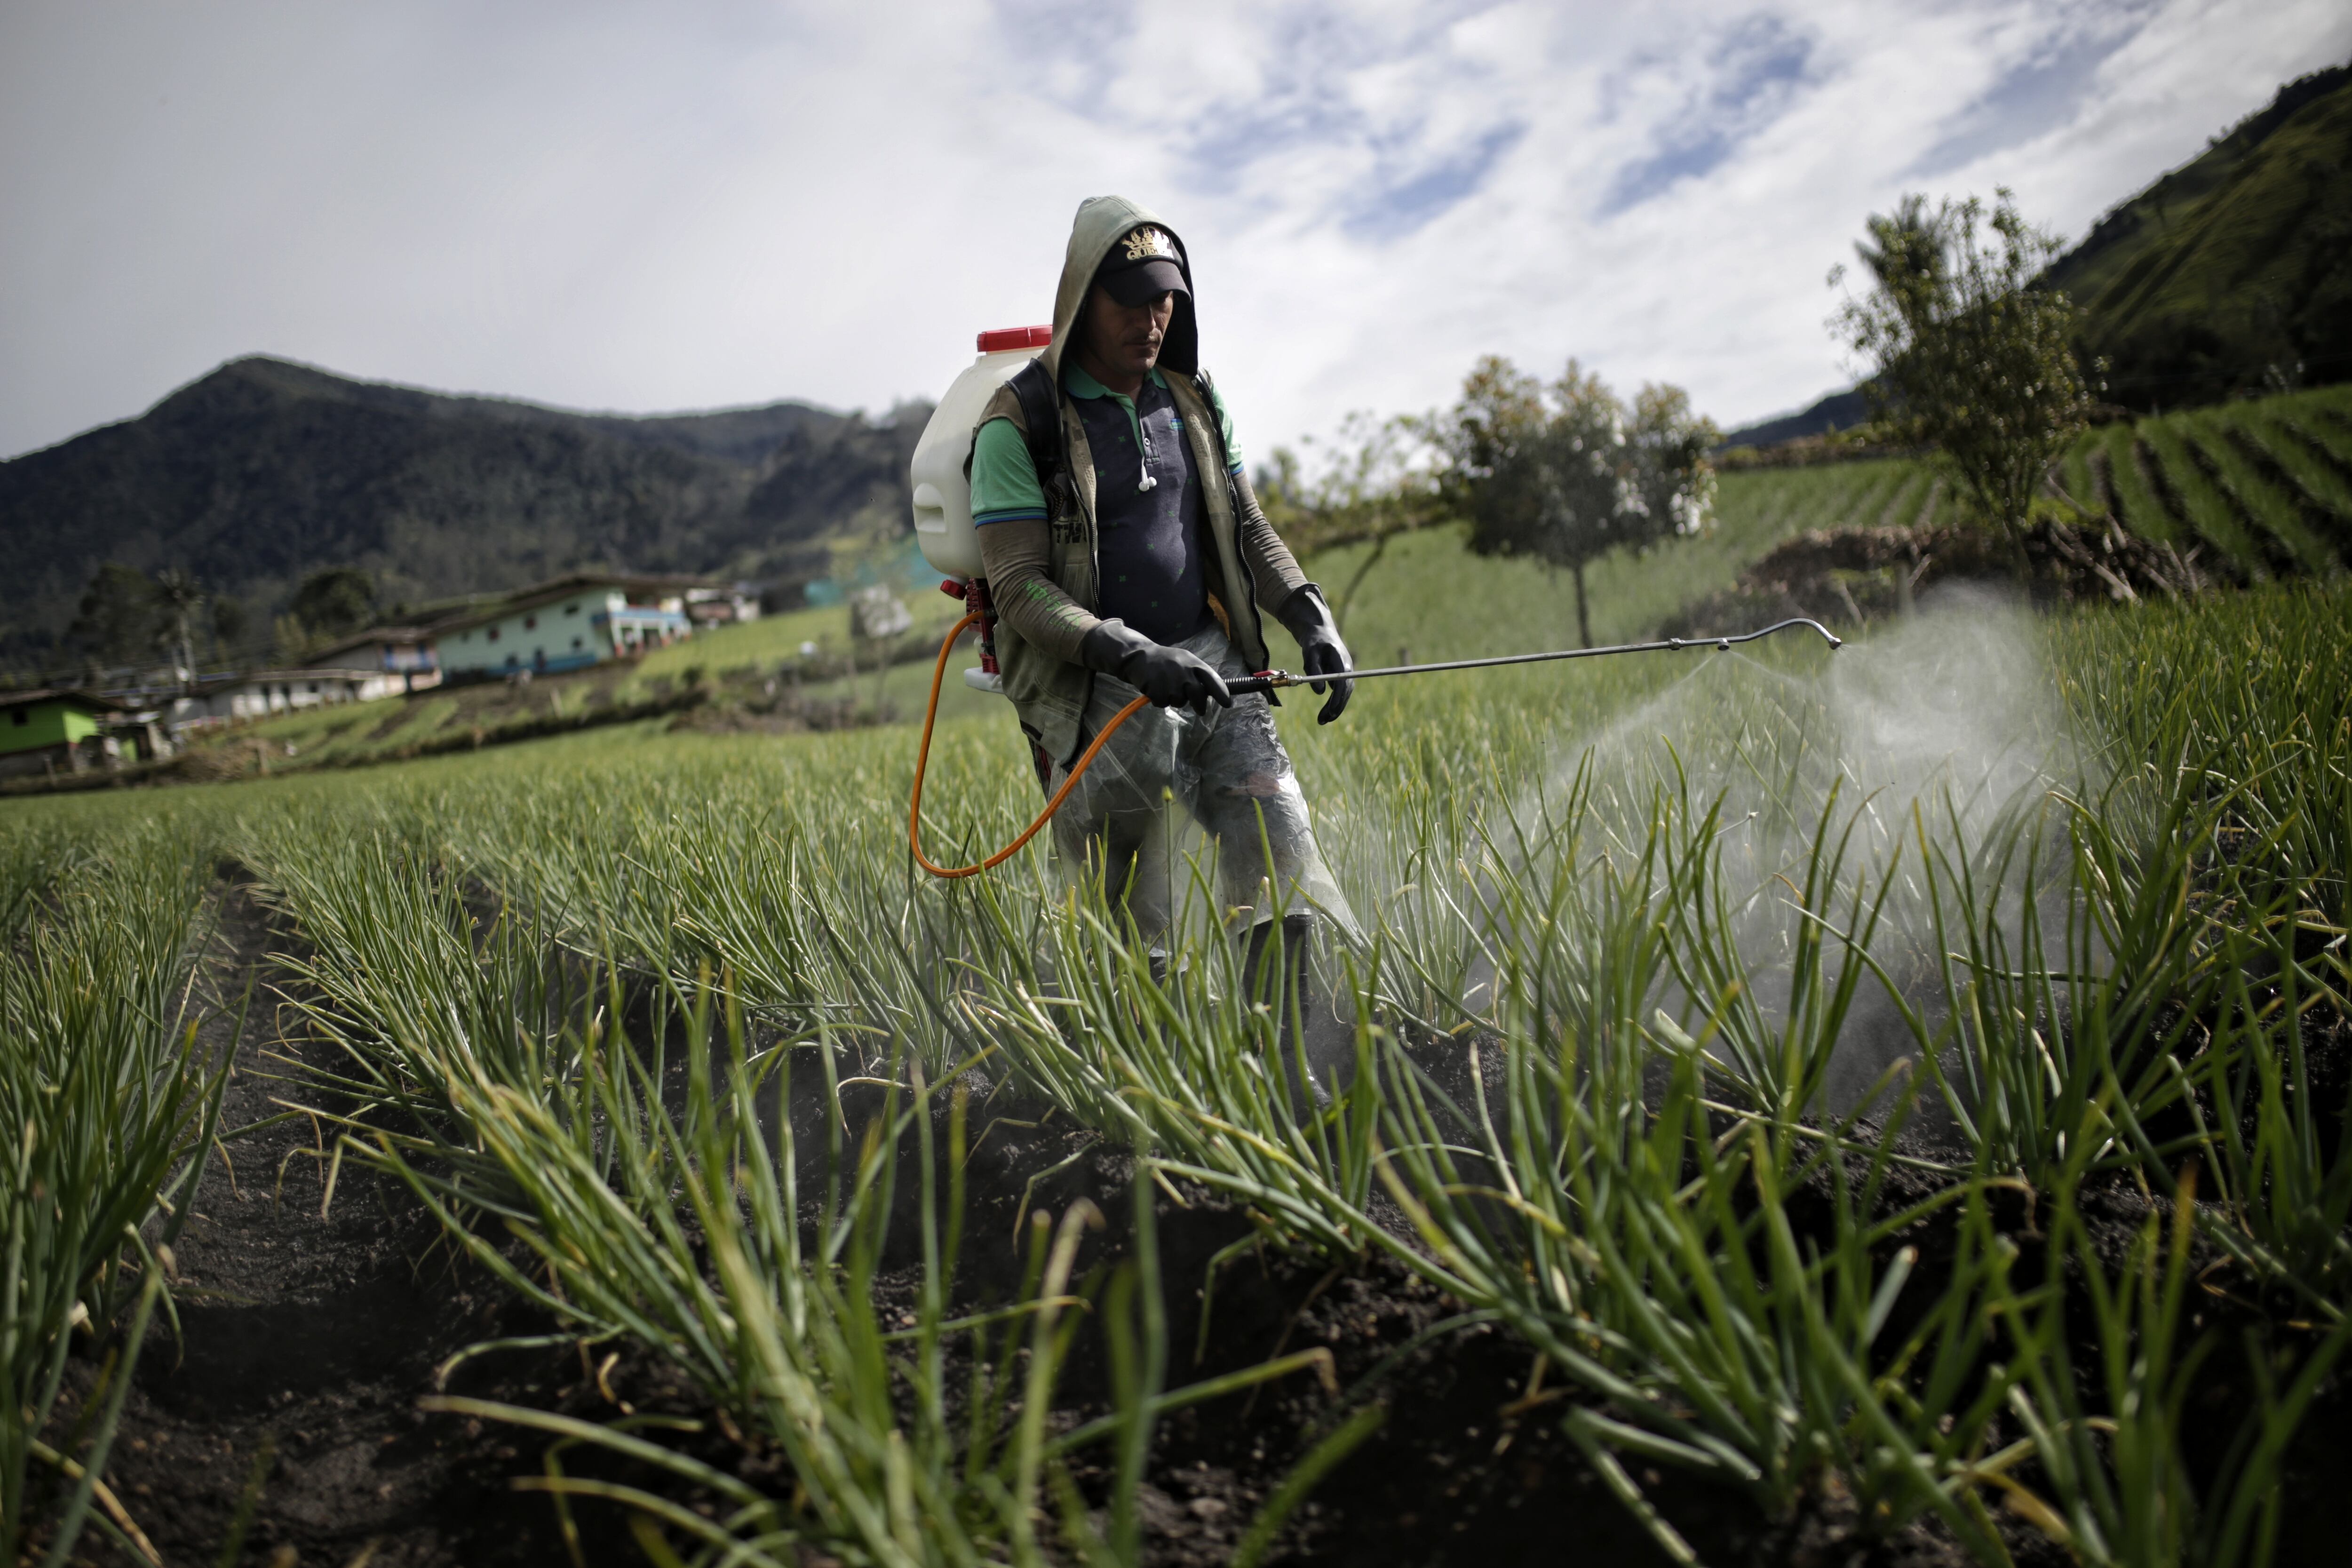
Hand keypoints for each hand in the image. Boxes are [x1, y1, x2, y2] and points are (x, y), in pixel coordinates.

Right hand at [1081, 623, 1232, 715]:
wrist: (1139, 656)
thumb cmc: (1166, 660)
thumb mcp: (1185, 660)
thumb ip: (1199, 674)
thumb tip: (1215, 692)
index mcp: (1193, 664)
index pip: (1212, 679)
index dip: (1221, 692)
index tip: (1228, 704)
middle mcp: (1184, 672)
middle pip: (1198, 696)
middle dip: (1199, 705)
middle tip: (1200, 710)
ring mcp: (1170, 682)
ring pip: (1180, 702)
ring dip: (1175, 699)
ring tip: (1166, 685)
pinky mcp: (1157, 691)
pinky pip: (1164, 704)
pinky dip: (1160, 700)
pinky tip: (1156, 687)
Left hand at [1276, 586, 1352, 723]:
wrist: (1320, 632)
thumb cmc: (1313, 641)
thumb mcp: (1309, 653)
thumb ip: (1313, 670)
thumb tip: (1319, 692)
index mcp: (1341, 659)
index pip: (1342, 682)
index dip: (1338, 698)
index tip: (1330, 711)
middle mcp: (1347, 667)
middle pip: (1346, 691)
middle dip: (1336, 707)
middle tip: (1323, 720)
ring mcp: (1346, 672)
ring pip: (1344, 694)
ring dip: (1335, 708)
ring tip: (1322, 721)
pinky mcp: (1341, 676)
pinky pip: (1340, 692)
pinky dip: (1334, 703)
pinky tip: (1325, 714)